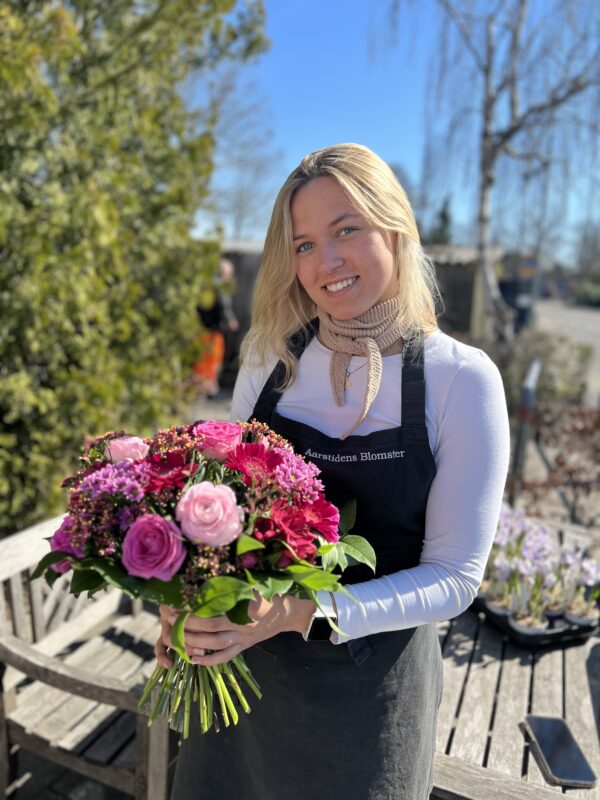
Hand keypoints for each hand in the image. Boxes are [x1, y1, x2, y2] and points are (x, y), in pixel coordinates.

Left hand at [154, 594, 315, 667]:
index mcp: (246, 606)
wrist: (288, 614)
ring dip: (194, 642)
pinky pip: (225, 657)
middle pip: (212, 627)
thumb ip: (235, 582)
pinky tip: (193, 659)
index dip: (196, 609)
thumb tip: (210, 571)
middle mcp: (244, 624)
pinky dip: (208, 660)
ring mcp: (244, 638)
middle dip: (189, 624)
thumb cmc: (269, 593)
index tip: (180, 603)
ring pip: (215, 644)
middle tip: (171, 618)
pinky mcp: (244, 648)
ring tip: (176, 638)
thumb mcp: (254, 584)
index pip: (216, 609)